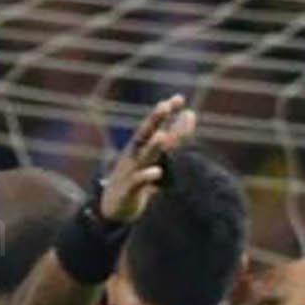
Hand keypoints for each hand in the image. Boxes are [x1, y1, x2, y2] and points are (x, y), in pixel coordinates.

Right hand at [97, 96, 194, 224]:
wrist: (114, 206)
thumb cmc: (139, 177)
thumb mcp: (157, 155)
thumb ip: (174, 136)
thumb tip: (190, 114)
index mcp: (142, 145)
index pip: (156, 125)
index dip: (166, 113)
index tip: (179, 98)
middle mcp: (135, 154)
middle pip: (145, 134)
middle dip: (155, 120)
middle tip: (164, 105)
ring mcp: (131, 170)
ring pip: (143, 156)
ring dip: (152, 146)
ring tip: (162, 136)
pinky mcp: (128, 189)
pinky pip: (137, 181)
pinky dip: (146, 176)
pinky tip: (157, 171)